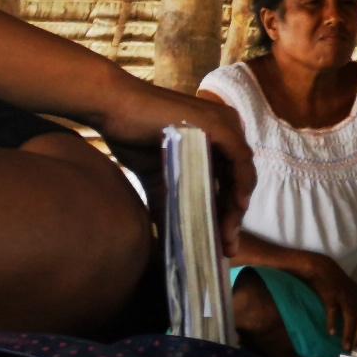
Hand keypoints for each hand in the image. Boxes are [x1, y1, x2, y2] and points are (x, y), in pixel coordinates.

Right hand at [115, 81, 254, 240]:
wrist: (116, 109)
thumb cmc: (134, 137)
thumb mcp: (158, 178)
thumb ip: (170, 202)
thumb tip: (170, 237)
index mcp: (215, 142)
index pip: (228, 183)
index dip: (227, 215)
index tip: (221, 243)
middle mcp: (226, 131)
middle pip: (237, 182)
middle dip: (233, 218)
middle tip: (227, 248)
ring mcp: (225, 125)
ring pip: (241, 174)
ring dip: (236, 207)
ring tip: (226, 236)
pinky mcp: (218, 124)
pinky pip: (239, 159)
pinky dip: (241, 183)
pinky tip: (237, 206)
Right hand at [303, 257, 356, 351]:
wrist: (324, 269)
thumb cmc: (339, 285)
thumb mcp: (354, 295)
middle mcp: (356, 300)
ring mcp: (344, 298)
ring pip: (351, 318)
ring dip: (349, 334)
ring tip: (346, 347)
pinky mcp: (332, 296)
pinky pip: (333, 311)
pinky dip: (333, 323)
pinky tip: (331, 333)